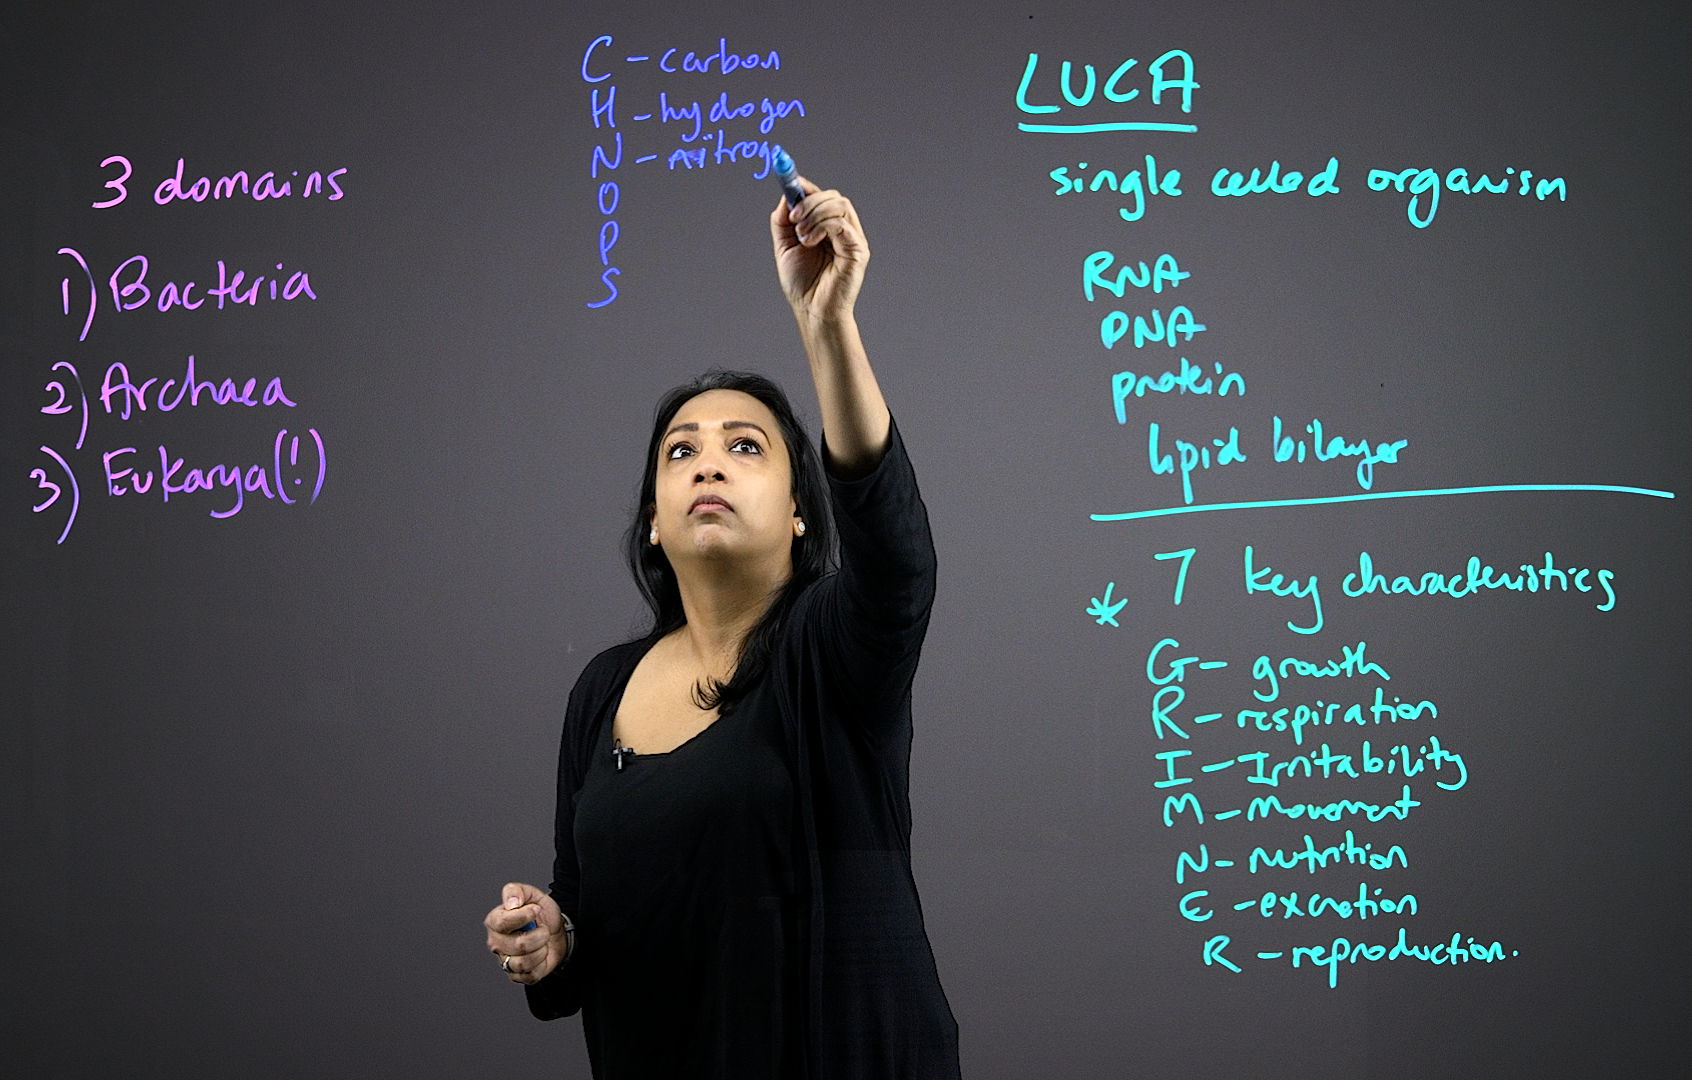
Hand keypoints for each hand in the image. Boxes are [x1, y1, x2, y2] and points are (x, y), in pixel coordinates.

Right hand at [483, 882, 568, 983]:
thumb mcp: (532, 894)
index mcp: (495, 921)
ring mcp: (505, 961)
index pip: (502, 922)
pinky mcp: (516, 976)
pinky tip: (541, 954)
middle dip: (540, 935)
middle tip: (543, 929)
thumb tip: (511, 902)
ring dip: (541, 950)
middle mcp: (496, 943)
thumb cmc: (541, 915)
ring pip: (523, 963)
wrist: (556, 933)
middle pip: (518, 944)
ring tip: (542, 942)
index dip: (523, 916)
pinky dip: (542, 964)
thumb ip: (516, 891)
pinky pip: (529, 975)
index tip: (536, 910)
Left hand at [770, 178, 869, 323]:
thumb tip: (785, 197)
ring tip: (801, 236)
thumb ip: (783, 221)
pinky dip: (823, 226)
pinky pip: (843, 224)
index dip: (806, 186)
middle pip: (833, 196)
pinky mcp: (858, 250)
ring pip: (839, 204)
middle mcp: (842, 229)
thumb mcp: (784, 246)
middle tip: (793, 218)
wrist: (811, 310)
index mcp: (825, 226)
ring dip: (815, 214)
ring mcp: (852, 238)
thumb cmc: (802, 284)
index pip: (821, 196)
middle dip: (810, 201)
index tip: (789, 180)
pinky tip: (810, 242)